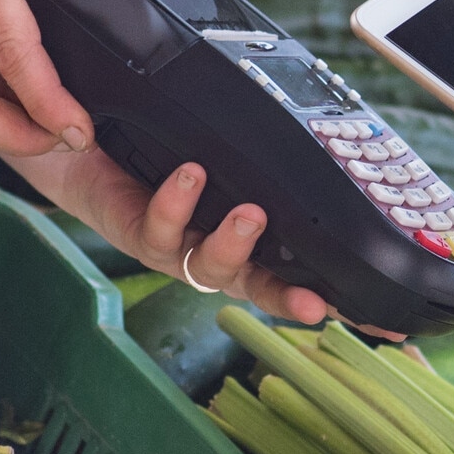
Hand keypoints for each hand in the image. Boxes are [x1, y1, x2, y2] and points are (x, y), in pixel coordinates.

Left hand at [17, 143, 335, 325]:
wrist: (85, 147)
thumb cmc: (160, 152)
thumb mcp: (220, 158)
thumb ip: (257, 160)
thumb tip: (320, 133)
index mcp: (243, 240)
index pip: (294, 273)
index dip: (327, 296)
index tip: (367, 320)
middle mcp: (212, 253)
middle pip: (258, 287)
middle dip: (286, 297)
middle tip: (314, 295)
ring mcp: (175, 249)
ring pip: (209, 267)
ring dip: (233, 245)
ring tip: (250, 214)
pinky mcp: (135, 235)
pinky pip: (158, 230)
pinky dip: (176, 204)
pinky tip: (189, 176)